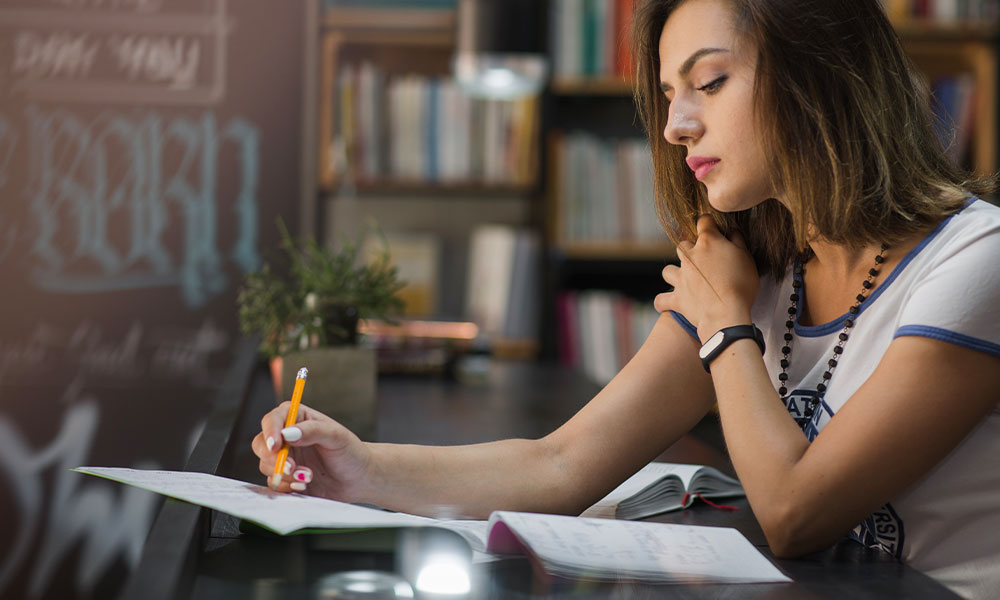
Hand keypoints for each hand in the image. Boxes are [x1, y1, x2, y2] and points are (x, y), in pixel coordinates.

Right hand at [252, 401, 371, 500]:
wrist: (359, 479)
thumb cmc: (351, 452)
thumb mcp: (336, 436)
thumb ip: (312, 431)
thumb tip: (288, 433)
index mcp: (298, 418)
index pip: (273, 420)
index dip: (270, 432)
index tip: (276, 445)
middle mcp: (287, 437)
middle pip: (262, 444)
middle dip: (274, 458)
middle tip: (292, 467)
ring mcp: (285, 458)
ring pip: (266, 466)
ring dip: (285, 474)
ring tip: (309, 477)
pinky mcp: (286, 478)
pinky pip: (275, 483)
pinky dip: (287, 487)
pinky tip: (305, 487)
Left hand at [653, 215, 758, 340]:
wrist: (727, 313)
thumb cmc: (741, 284)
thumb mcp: (746, 257)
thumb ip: (737, 240)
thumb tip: (731, 230)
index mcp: (708, 242)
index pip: (704, 221)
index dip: (708, 223)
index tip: (712, 227)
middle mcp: (690, 256)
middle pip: (683, 245)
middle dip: (691, 250)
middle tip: (704, 260)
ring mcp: (681, 277)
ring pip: (667, 270)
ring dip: (674, 273)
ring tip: (684, 280)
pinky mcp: (676, 298)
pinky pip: (660, 299)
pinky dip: (662, 302)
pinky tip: (666, 303)